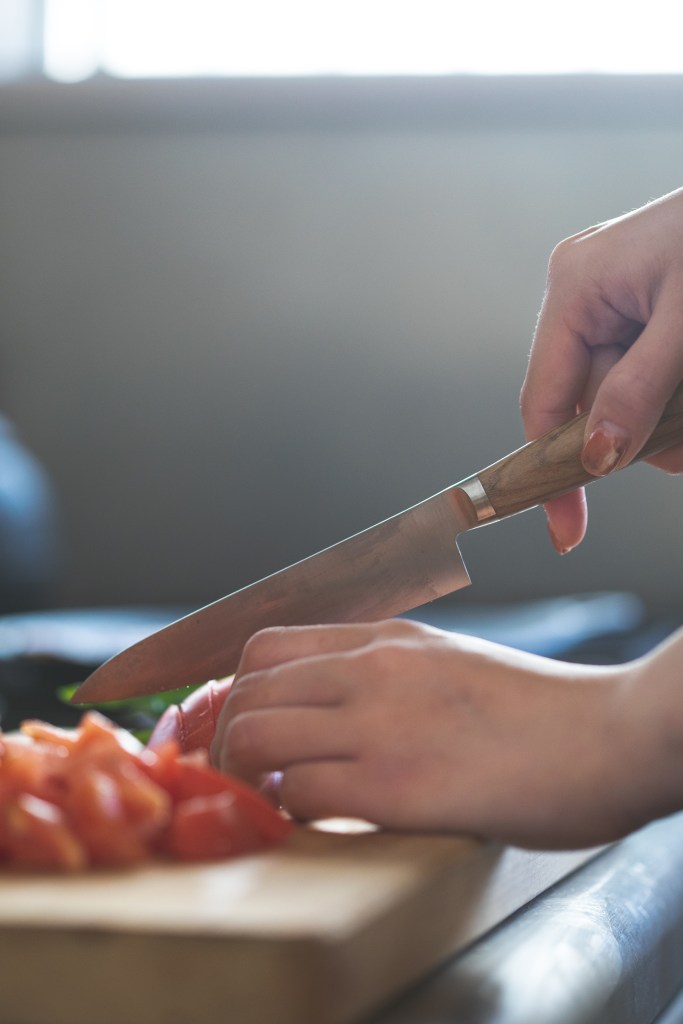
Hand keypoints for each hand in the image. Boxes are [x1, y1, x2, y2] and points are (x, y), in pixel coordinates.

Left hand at [210, 618, 667, 848]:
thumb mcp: (452, 662)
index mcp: (385, 640)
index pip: (265, 647)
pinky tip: (314, 823)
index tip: (231, 724)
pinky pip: (300, 794)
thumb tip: (335, 707)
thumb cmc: (540, 711)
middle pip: (245, 689)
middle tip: (234, 772)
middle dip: (220, 735)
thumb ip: (390, 674)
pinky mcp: (395, 786)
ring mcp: (380, 723)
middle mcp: (371, 670)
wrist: (610, 734)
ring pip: (254, 736)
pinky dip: (289, 814)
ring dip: (244, 774)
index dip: (231, 689)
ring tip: (269, 800)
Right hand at [521, 188, 682, 553]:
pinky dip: (671, 395)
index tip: (566, 528)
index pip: (546, 400)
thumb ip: (640, 389)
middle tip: (681, 429)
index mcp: (575, 287)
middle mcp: (583, 295)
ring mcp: (612, 303)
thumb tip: (599, 457)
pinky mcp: (642, 311)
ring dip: (666, 415)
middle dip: (641, 432)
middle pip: (590, 405)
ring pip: (623, 398)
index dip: (555, 468)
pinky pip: (643, 376)